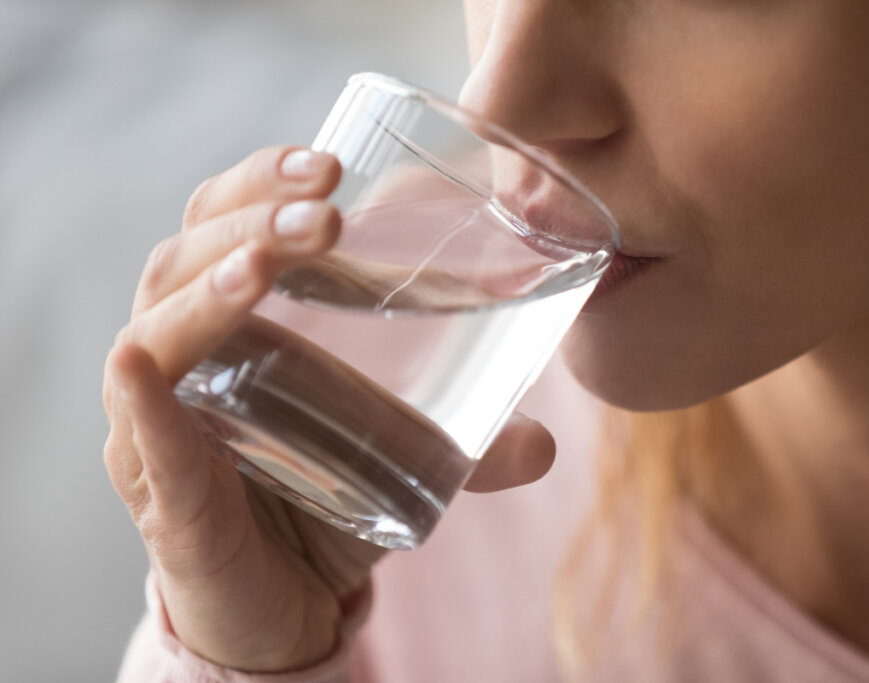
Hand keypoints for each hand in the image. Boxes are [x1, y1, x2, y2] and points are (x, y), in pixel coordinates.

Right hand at [102, 146, 555, 671]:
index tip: (332, 164)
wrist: (282, 603)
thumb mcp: (401, 454)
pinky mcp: (163, 496)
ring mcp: (159, 425)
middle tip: (324, 204)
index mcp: (232, 321)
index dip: (264, 181)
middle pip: (186, 256)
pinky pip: (142, 439)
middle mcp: (182, 358)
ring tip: (267, 263)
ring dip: (209, 286)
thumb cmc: (324, 498)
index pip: (224, 221)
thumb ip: (469, 445)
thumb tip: (546, 445)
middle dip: (252, 218)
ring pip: (156, 330)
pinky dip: (143, 401)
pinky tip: (144, 366)